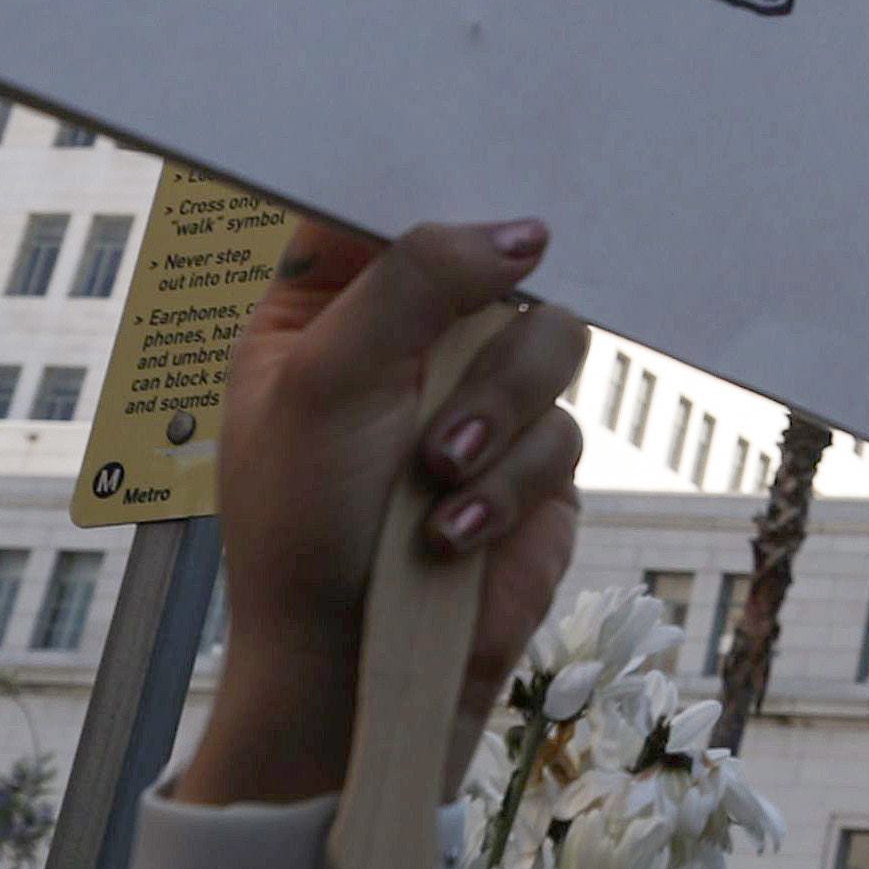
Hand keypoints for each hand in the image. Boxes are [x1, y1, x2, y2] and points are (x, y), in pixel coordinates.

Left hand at [171, 216, 590, 810]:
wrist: (351, 673)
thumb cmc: (301, 530)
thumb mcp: (328, 382)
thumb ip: (418, 283)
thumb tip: (524, 231)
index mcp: (330, 308)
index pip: (386, 210)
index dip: (433, 195)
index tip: (471, 204)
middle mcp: (410, 343)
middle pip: (494, 264)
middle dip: (478, 331)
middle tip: (447, 378)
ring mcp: (476, 400)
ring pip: (549, 340)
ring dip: (496, 414)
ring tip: (440, 476)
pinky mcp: (532, 466)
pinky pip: (566, 429)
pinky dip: (513, 481)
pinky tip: (457, 531)